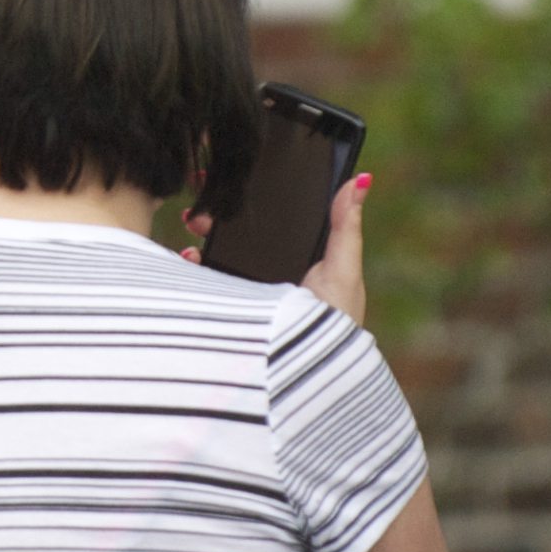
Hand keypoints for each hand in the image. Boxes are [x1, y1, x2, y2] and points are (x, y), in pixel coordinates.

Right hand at [179, 173, 371, 323]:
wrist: (309, 371)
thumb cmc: (336, 324)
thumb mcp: (343, 269)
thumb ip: (345, 226)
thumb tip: (360, 180)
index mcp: (298, 257)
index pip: (272, 221)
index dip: (252, 200)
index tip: (233, 180)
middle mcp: (268, 272)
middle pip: (238, 235)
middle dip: (218, 216)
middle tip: (206, 204)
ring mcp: (245, 291)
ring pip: (216, 255)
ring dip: (202, 238)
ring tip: (193, 226)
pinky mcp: (227, 309)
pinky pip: (203, 283)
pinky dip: (191, 268)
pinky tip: (190, 258)